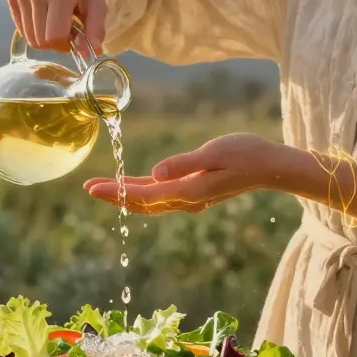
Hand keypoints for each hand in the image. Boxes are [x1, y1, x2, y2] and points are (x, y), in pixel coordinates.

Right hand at [8, 0, 119, 53]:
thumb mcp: (99, 4)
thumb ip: (96, 29)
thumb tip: (92, 53)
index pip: (54, 36)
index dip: (66, 44)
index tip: (75, 37)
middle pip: (40, 40)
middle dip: (55, 43)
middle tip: (67, 30)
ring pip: (29, 37)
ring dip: (44, 37)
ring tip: (57, 21)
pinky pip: (21, 29)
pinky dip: (34, 29)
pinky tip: (45, 16)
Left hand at [84, 133, 280, 214]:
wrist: (269, 166)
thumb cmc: (245, 154)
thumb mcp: (214, 153)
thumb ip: (184, 164)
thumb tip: (154, 174)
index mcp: (188, 191)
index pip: (143, 194)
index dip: (115, 192)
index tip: (91, 187)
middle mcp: (186, 200)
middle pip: (141, 203)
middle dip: (113, 197)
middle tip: (87, 188)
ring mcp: (190, 198)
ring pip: (149, 202)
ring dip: (124, 196)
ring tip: (102, 188)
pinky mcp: (194, 192)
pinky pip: (161, 196)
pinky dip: (141, 192)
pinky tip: (131, 185)